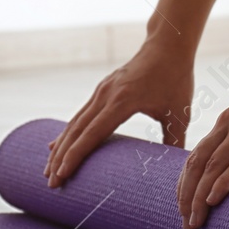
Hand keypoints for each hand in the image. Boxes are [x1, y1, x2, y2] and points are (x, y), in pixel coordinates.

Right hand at [45, 40, 194, 186]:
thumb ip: (174, 142)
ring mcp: (101, 91)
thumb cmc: (176, 79)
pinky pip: (79, 115)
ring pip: (74, 123)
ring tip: (48, 170)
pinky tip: (56, 146)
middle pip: (76, 131)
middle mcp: (105, 96)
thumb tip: (176, 172)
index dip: (76, 155)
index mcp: (122, 102)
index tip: (62, 173)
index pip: (93, 133)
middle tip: (51, 183)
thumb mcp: (179, 113)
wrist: (168, 45)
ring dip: (60, 147)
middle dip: (61, 158)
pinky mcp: (101, 90)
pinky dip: (67, 133)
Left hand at [176, 57, 228, 228]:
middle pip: (197, 165)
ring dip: (199, 197)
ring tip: (193, 221)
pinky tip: (212, 199)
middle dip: (187, 197)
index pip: (198, 157)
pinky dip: (223, 181)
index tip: (184, 207)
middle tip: (186, 224)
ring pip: (212, 167)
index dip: (188, 183)